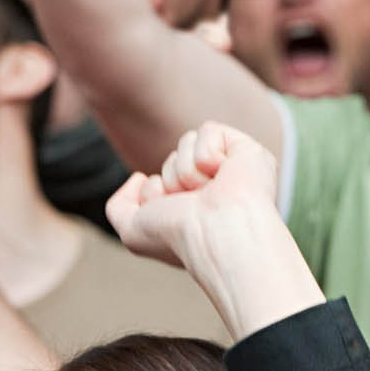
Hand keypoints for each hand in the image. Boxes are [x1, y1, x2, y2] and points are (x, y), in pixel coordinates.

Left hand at [105, 121, 280, 269]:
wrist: (215, 234)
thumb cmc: (179, 239)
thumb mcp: (132, 231)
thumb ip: (119, 206)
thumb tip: (142, 176)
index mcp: (199, 210)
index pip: (160, 181)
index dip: (153, 196)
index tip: (171, 220)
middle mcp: (220, 190)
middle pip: (172, 160)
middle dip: (171, 180)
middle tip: (193, 204)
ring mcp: (237, 170)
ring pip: (188, 141)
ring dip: (186, 170)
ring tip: (209, 192)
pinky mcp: (250, 152)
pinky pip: (208, 131)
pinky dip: (206, 154)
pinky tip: (223, 176)